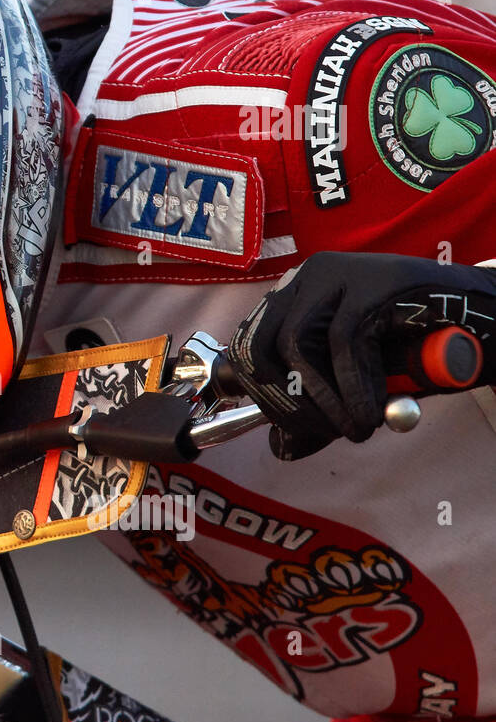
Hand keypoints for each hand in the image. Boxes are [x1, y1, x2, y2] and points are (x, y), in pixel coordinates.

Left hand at [227, 252, 495, 459]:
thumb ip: (321, 408)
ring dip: (323, 399)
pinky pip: (344, 342)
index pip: (249, 346)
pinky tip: (370, 413)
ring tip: (354, 429)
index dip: (262, 395)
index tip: (290, 430)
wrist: (484, 318)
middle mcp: (307, 278)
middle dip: (288, 401)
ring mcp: (337, 274)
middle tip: (324, 434)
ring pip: (295, 344)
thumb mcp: (359, 383)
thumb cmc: (419, 347)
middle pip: (261, 345)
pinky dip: (354, 387)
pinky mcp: (369, 281)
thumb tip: (280, 448)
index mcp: (295, 298)